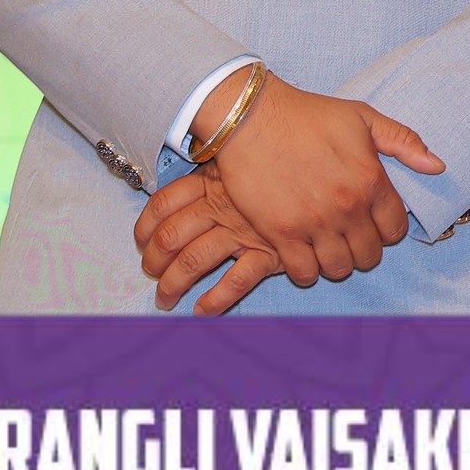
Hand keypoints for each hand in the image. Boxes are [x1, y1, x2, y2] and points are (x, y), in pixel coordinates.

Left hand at [133, 168, 279, 314]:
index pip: (163, 204)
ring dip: (173, 285)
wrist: (327, 171)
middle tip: (153, 275)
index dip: (146, 227)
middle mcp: (222, 206)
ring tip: (166, 301)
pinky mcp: (268, 252)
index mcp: (211, 182)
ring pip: (194, 260)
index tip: (142, 242)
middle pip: (171, 236)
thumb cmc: (281, 164)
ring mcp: (243, 231)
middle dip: (155, 261)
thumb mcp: (242, 159)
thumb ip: (215, 171)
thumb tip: (186, 186)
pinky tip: (203, 310)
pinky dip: (215, 300)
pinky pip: (236, 281)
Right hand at [187, 76, 444, 293]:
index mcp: (371, 180)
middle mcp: (347, 206)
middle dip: (364, 249)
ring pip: (339, 268)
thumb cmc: (309, 114)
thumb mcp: (364, 117)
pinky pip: (303, 272)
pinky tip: (304, 255)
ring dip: (337, 262)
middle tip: (350, 237)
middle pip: (369, 255)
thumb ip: (404, 142)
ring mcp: (313, 223)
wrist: (252, 117)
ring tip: (328, 247)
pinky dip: (306, 270)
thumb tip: (438, 167)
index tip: (374, 223)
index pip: (396, 229)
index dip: (388, 230)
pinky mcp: (280, 232)